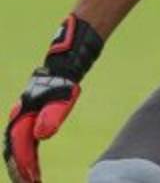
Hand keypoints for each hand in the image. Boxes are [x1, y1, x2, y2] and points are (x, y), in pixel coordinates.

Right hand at [5, 15, 103, 182]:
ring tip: (29, 181)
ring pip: (16, 148)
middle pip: (13, 150)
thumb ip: (53, 116)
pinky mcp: (29, 121)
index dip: (24, 164)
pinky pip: (23, 143)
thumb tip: (41, 135)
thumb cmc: (64, 84)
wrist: (62, 70)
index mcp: (23, 116)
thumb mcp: (62, 99)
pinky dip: (26, 157)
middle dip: (19, 169)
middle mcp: (18, 119)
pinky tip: (32, 168)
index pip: (20, 145)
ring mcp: (22, 120)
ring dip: (21, 165)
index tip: (31, 179)